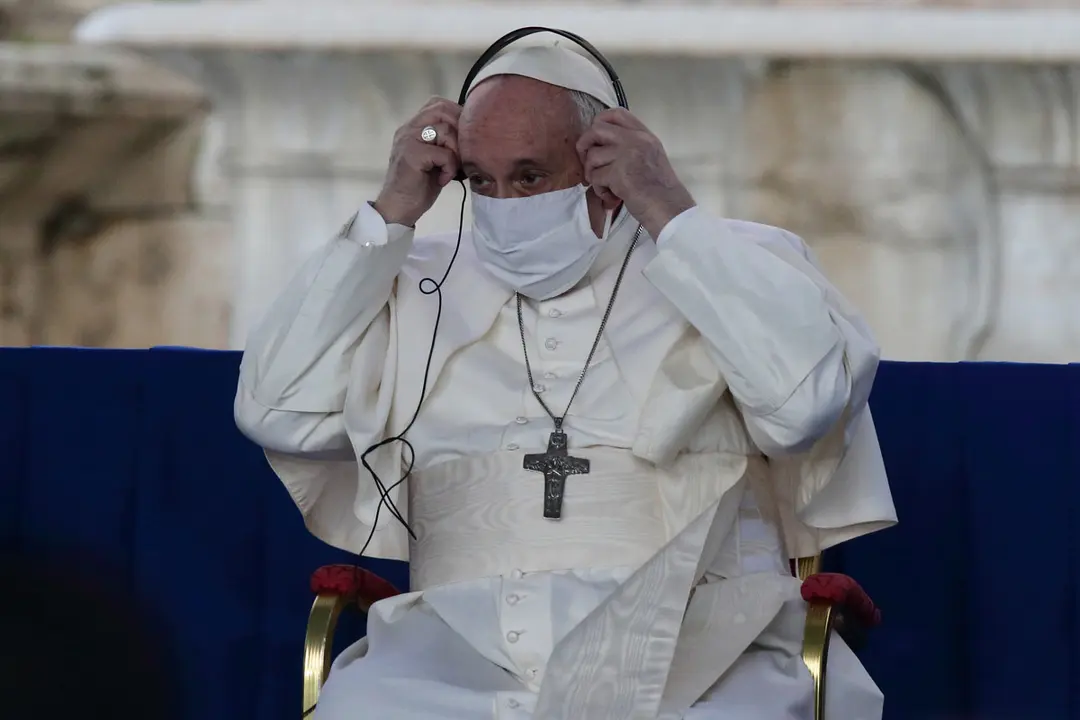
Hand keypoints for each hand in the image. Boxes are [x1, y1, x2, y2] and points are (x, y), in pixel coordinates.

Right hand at [374, 97, 461, 226]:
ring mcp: (408, 140)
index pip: (438, 104)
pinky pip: (444, 153)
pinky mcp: (412, 155)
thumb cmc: (419, 186)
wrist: (399, 208)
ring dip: (456, 152)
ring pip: (445, 130)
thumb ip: (445, 141)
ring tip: (452, 169)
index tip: (465, 138)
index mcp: (413, 127)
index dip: (457, 116)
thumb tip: (472, 133)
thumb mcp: (435, 158)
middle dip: (460, 130)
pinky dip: (450, 168)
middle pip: (442, 110)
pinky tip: (443, 180)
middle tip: (462, 153)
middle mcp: (408, 128)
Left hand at [576, 109, 695, 239]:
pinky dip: (599, 190)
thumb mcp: (651, 156)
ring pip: (592, 156)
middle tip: (588, 163)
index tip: (595, 138)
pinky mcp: (619, 174)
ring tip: (605, 186)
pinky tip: (611, 197)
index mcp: (644, 135)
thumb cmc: (660, 188)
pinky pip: (595, 177)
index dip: (599, 122)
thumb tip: (600, 144)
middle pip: (596, 130)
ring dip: (593, 174)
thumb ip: (631, 145)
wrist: (669, 208)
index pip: (616, 113)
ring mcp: (627, 155)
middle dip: (585, 146)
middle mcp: (636, 140)